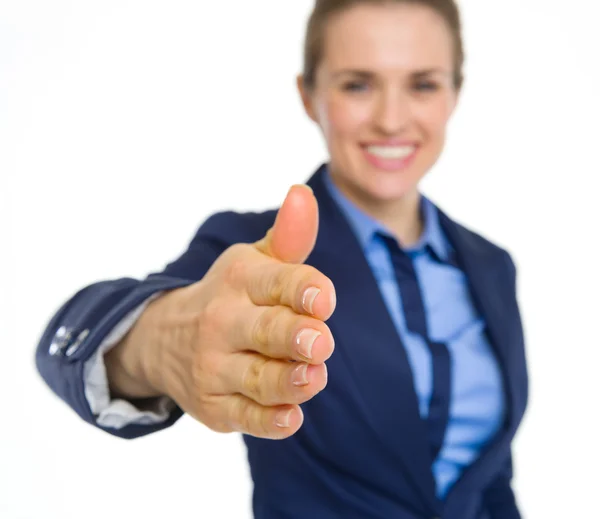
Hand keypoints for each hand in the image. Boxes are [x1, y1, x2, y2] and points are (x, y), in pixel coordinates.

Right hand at [149, 185, 335, 438]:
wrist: (165, 338)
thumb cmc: (232, 295)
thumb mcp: (255, 262)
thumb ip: (289, 236)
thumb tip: (303, 193)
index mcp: (240, 281)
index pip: (276, 282)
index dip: (303, 289)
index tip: (324, 298)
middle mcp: (223, 323)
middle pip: (265, 331)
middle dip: (293, 337)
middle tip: (320, 342)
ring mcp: (215, 367)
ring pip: (257, 378)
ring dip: (287, 381)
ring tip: (313, 378)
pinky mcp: (215, 406)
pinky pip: (245, 417)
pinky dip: (269, 420)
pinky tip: (291, 416)